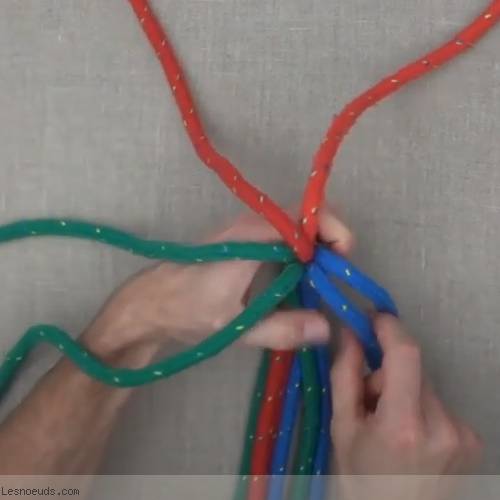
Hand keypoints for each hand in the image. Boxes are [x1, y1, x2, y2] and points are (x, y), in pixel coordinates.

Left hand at [81, 207, 352, 354]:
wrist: (150, 303)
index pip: (305, 214)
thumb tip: (326, 328)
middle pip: (304, 220)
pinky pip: (279, 241)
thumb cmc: (188, 310)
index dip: (333, 229)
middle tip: (334, 279)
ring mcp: (246, 232)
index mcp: (253, 236)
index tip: (343, 258)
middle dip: (328, 245)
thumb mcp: (237, 325)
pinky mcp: (243, 244)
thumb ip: (282, 328)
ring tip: (320, 287)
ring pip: (293, 231)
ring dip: (313, 253)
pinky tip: (296, 287)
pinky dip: (297, 258)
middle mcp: (251, 225)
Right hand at [331, 314, 481, 499]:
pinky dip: (421, 407)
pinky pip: (439, 403)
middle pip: (414, 369)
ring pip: (426, 385)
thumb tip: (350, 332)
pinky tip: (410, 434)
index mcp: (403, 426)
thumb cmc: (360, 479)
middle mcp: (441, 426)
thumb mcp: (342, 427)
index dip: (391, 327)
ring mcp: (462, 434)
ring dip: (405, 390)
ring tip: (389, 422)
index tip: (374, 317)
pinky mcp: (471, 438)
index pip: (406, 355)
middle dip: (388, 370)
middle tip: (368, 395)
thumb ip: (346, 374)